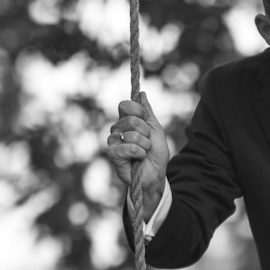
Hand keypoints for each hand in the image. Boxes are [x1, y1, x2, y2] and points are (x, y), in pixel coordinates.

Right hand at [106, 92, 169, 217]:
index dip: (138, 111)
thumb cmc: (156, 154)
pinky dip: (138, 153)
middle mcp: (118, 129)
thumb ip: (148, 112)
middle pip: (130, 119)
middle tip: (147, 142)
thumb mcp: (156, 130)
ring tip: (143, 152)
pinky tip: (138, 159)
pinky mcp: (113, 154)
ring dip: (144, 145)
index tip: (146, 119)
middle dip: (145, 132)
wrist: (155, 175)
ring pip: (131, 134)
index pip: (125, 105)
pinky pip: (127, 147)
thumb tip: (142, 94)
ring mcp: (114, 141)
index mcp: (127, 121)